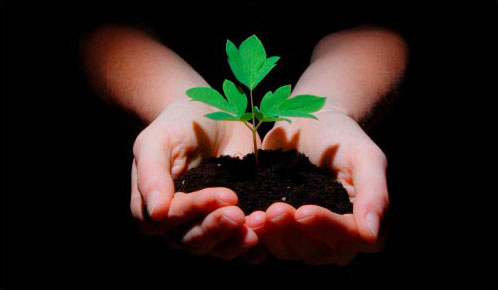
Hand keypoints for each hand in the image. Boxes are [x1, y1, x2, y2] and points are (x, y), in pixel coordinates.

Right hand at [130, 98, 259, 259]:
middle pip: (193, 240)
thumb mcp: (157, 140)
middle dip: (217, 228)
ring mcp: (207, 224)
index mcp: (154, 206)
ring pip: (217, 248)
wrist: (210, 114)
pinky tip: (265, 235)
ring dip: (235, 241)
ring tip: (256, 226)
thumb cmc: (178, 124)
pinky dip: (252, 244)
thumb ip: (151, 174)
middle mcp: (179, 223)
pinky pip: (239, 242)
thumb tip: (157, 213)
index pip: (172, 218)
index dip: (197, 209)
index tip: (226, 194)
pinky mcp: (233, 222)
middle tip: (239, 213)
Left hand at [245, 111, 388, 264]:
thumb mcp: (365, 157)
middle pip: (317, 249)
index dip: (325, 227)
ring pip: (292, 250)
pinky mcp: (284, 232)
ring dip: (273, 235)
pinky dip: (259, 234)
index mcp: (364, 226)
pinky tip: (247, 219)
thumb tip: (372, 234)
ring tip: (256, 216)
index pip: (348, 237)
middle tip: (274, 210)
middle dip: (293, 231)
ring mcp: (309, 239)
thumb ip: (375, 194)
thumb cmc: (343, 138)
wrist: (313, 125)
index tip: (302, 211)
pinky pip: (271, 242)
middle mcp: (338, 240)